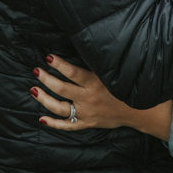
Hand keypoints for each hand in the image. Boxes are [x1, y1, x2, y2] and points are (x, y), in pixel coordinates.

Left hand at [31, 55, 172, 138]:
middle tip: (36, 71)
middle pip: (62, 89)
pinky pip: (67, 125)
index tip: (48, 57)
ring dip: (44, 99)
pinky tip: (42, 119)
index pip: (73, 72)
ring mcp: (86, 112)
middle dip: (46, 79)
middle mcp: (89, 98)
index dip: (59, 65)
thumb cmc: (126, 87)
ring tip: (33, 90)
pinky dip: (54, 123)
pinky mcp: (87, 123)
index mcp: (95, 83)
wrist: (139, 111)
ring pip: (60, 108)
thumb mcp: (114, 72)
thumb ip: (99, 64)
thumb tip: (85, 47)